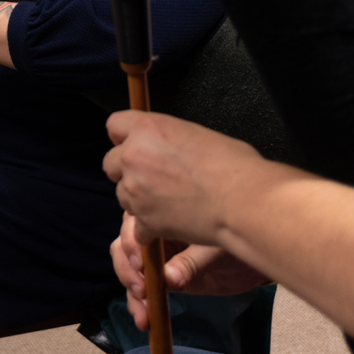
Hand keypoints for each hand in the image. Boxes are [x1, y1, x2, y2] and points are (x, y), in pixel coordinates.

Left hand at [103, 110, 263, 247]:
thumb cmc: (233, 166)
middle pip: (110, 163)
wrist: (243, 201)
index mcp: (147, 128)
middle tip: (151, 178)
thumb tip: (165, 148)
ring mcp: (135, 189)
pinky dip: (150, 229)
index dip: (124, 136)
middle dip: (127, 171)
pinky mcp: (143, 219)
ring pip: (122, 195)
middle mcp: (133, 155)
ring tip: (167, 202)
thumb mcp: (196, 134)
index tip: (132, 145)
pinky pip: (136, 226)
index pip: (114, 125)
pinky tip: (169, 224)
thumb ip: (166, 139)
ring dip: (138, 199)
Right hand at [110, 213, 268, 330]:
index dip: (132, 244)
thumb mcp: (216, 249)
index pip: (135, 224)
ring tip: (143, 313)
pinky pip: (141, 291)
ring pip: (127, 270)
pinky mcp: (160, 279)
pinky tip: (144, 319)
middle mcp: (152, 233)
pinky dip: (139, 306)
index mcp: (162, 213)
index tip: (141, 266)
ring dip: (130, 291)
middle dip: (128, 271)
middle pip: (123, 247)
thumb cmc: (234, 243)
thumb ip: (193, 262)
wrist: (251, 262)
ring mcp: (154, 258)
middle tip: (142, 291)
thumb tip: (170, 279)